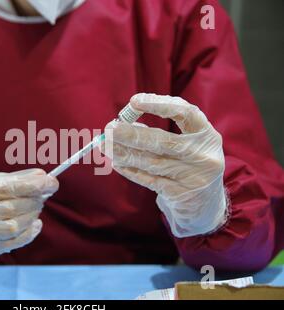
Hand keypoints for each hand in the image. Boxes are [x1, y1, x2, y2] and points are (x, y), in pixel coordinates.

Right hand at [0, 169, 58, 263]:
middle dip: (34, 200)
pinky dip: (29, 232)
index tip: (52, 181)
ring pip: (15, 226)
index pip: (6, 188)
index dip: (32, 185)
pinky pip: (14, 243)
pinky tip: (33, 224)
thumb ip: (14, 179)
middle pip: (12, 208)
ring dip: (32, 215)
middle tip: (43, 195)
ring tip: (35, 208)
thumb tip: (42, 177)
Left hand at [103, 93, 227, 236]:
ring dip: (125, 153)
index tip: (134, 101)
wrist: (205, 205)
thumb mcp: (184, 145)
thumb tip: (124, 124)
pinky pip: (149, 180)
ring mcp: (193, 177)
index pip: (185, 112)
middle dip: (132, 134)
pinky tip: (117, 163)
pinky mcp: (180, 194)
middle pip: (163, 141)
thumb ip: (159, 134)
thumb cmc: (188, 165)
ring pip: (152, 162)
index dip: (159, 104)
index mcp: (206, 135)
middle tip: (109, 129)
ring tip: (105, 145)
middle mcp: (203, 155)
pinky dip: (131, 171)